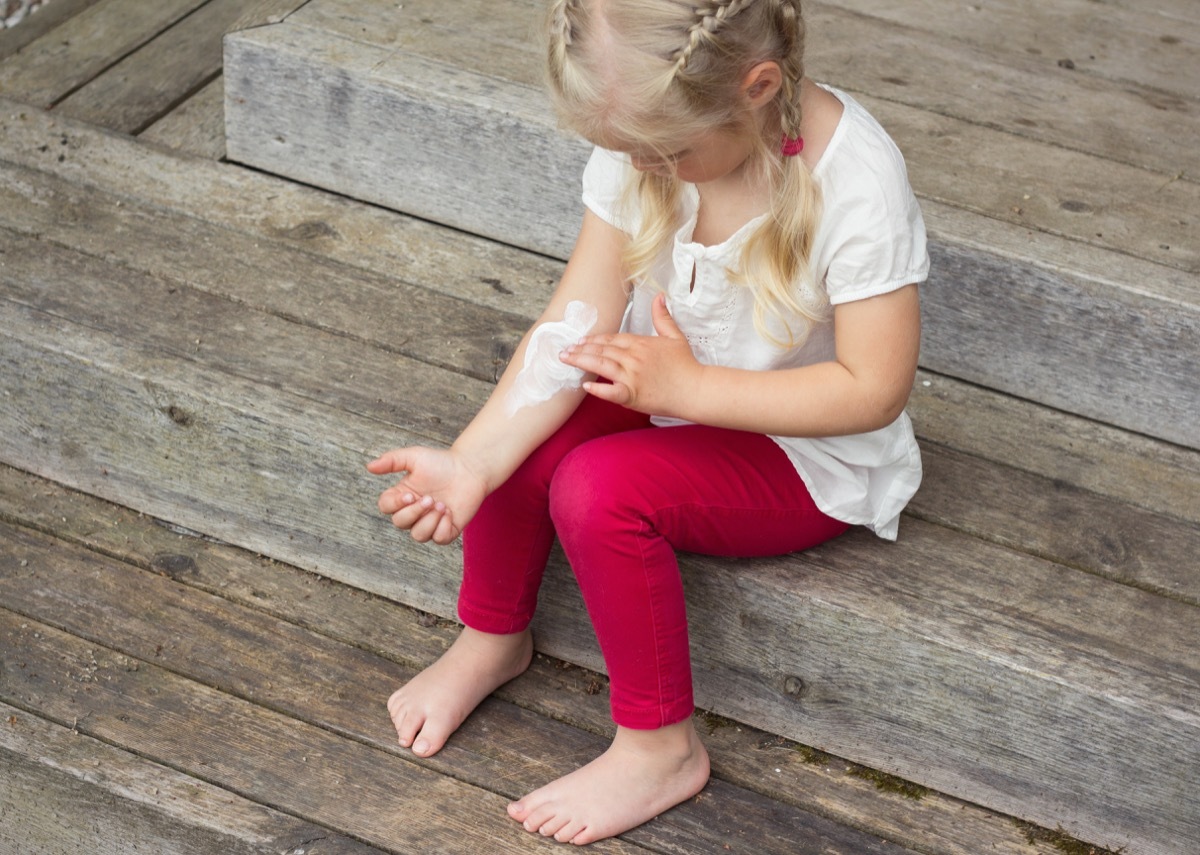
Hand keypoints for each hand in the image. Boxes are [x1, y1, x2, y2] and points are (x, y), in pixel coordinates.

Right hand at [366, 446, 487, 544]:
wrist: (470, 469)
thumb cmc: (441, 462)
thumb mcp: (414, 457)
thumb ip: (392, 461)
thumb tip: (369, 466)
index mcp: (402, 495)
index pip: (385, 508)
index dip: (395, 505)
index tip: (410, 494)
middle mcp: (413, 511)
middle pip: (400, 523)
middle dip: (415, 512)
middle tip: (431, 498)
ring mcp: (430, 522)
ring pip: (418, 535)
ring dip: (430, 521)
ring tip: (443, 505)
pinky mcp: (447, 530)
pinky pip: (439, 539)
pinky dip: (443, 528)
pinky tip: (450, 513)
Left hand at [559, 293, 701, 415]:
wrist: (696, 389)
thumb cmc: (686, 365)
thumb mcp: (675, 336)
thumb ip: (662, 317)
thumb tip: (659, 296)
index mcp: (641, 343)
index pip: (612, 339)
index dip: (594, 340)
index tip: (580, 340)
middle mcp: (634, 358)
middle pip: (602, 350)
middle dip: (581, 349)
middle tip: (564, 350)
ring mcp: (632, 376)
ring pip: (601, 365)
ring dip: (582, 362)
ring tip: (567, 360)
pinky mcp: (633, 395)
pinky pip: (611, 392)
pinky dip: (598, 389)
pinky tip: (585, 386)